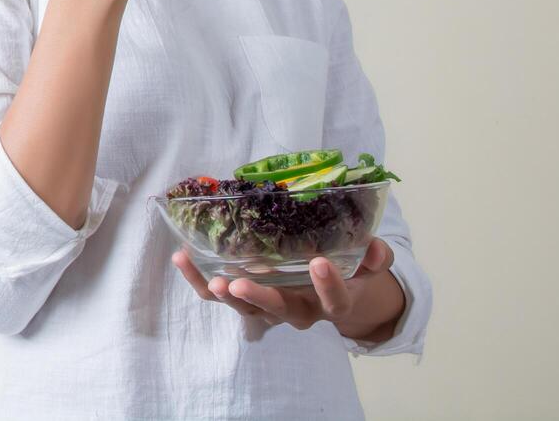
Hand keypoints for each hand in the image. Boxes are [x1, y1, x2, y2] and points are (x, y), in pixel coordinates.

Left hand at [171, 238, 399, 334]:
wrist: (332, 293)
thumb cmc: (349, 273)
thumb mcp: (367, 266)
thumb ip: (374, 258)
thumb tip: (376, 247)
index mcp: (331, 303)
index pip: (334, 301)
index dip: (329, 285)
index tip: (320, 262)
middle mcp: (297, 311)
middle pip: (278, 310)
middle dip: (258, 297)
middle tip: (238, 282)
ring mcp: (267, 307)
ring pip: (242, 307)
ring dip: (222, 292)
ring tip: (209, 276)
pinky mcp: (244, 297)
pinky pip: (218, 294)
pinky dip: (198, 280)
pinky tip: (182, 258)